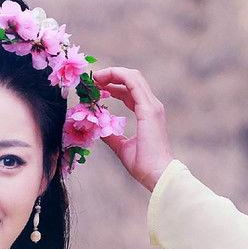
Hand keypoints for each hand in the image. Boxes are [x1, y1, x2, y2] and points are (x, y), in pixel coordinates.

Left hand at [92, 67, 173, 190]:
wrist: (157, 174)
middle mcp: (151, 105)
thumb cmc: (143, 165)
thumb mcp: (121, 147)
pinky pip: (133, 83)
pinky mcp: (149, 109)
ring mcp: (152, 106)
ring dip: (111, 74)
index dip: (111, 85)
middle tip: (90, 80)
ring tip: (93, 79)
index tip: (94, 88)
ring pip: (132, 76)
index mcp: (147, 112)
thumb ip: (111, 135)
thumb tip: (98, 128)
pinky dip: (116, 78)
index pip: (129, 90)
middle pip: (131, 79)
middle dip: (110, 76)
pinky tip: (101, 81)